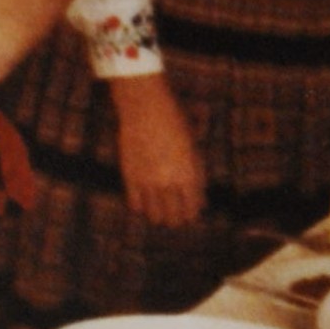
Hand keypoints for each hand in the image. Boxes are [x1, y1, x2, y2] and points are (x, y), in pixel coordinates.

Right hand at [110, 74, 203, 226]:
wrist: (146, 108)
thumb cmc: (175, 125)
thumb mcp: (194, 149)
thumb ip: (197, 176)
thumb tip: (199, 201)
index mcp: (189, 175)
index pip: (192, 209)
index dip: (192, 214)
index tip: (189, 215)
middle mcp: (169, 182)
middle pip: (174, 217)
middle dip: (176, 219)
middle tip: (175, 218)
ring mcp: (148, 181)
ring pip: (154, 215)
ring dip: (158, 216)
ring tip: (159, 213)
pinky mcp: (130, 176)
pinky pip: (135, 204)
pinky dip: (140, 207)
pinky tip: (143, 202)